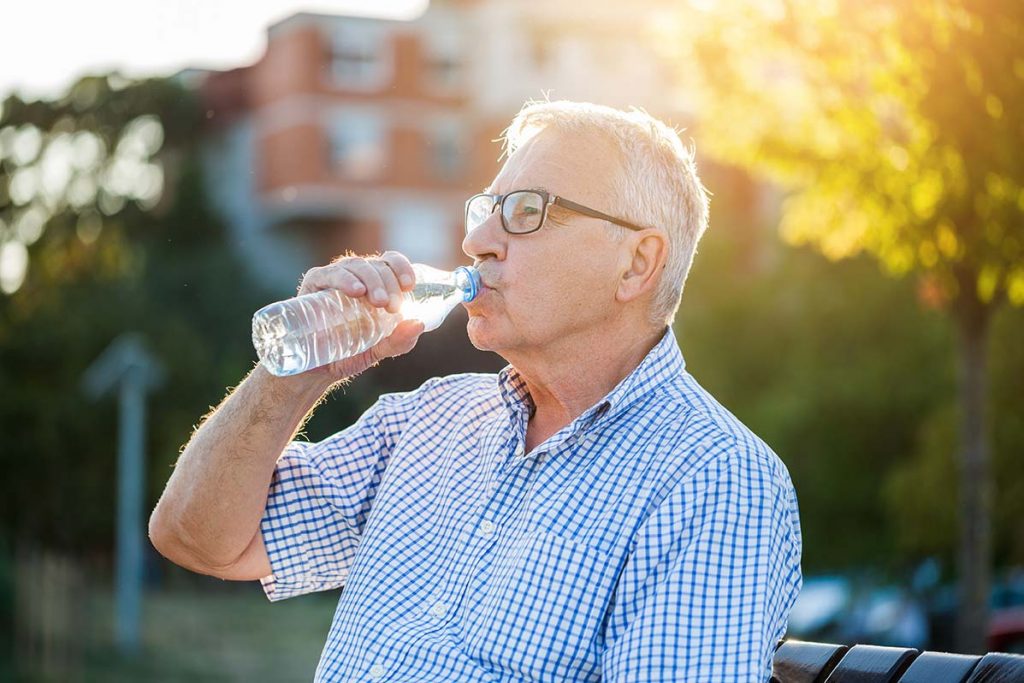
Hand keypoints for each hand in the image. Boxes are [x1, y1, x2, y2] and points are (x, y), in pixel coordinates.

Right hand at [294, 251, 423, 383]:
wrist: (314, 372)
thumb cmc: (347, 354)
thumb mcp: (379, 350)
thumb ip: (400, 341)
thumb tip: (419, 323)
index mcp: (373, 284)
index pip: (390, 262)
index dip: (402, 268)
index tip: (409, 286)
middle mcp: (355, 276)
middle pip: (376, 265)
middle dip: (389, 283)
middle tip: (392, 307)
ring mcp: (333, 278)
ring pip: (356, 266)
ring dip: (371, 280)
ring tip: (379, 302)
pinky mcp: (313, 286)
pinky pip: (328, 274)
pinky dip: (344, 279)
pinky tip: (356, 290)